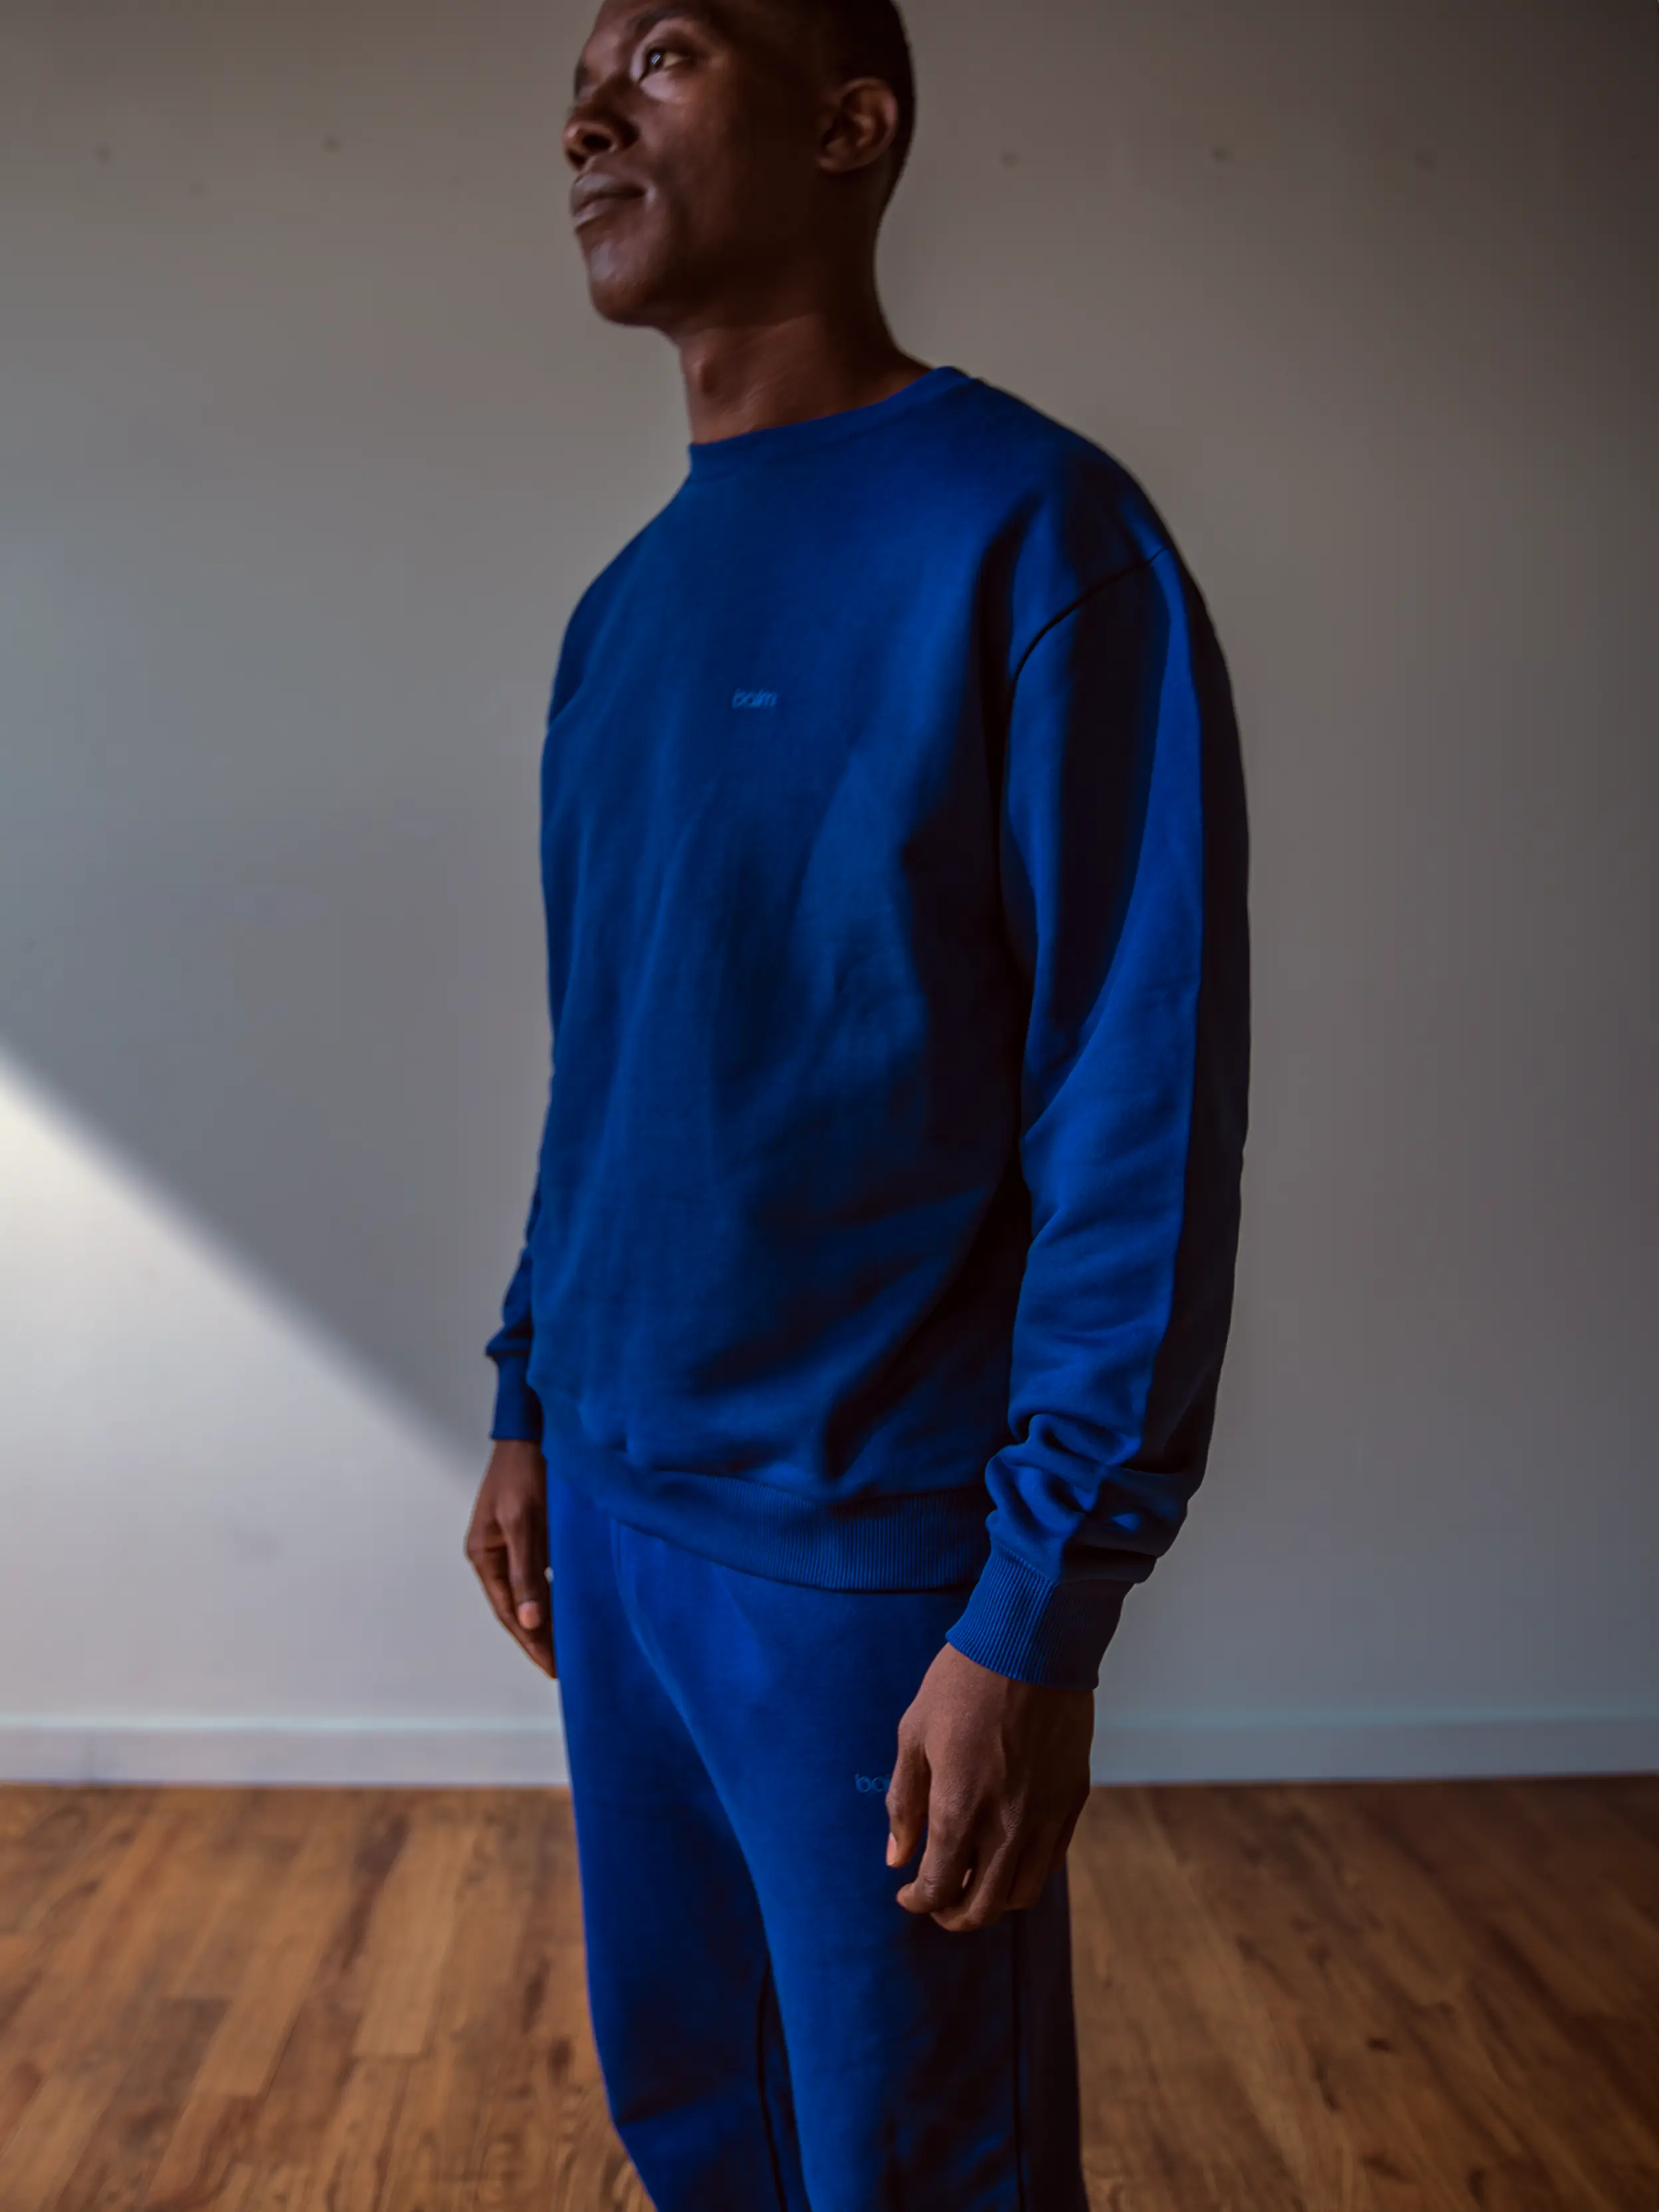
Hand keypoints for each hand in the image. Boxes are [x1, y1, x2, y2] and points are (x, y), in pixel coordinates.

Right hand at [464, 1440, 554, 1675]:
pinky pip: (542, 1574)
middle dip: (538, 1638)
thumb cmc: (525, 1471)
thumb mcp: (525, 1522)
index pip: (508, 1612)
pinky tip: (571, 1607)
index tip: (552, 1668)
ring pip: (530, 1592)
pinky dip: (555, 1593)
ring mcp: (513, 1544)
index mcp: (484, 1555)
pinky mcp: (532, 1533)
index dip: (531, 1642)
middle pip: (516, 1608)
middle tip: (562, 1668)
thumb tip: (530, 1620)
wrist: (533, 1431)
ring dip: (547, 1619)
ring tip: (568, 1647)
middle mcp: (495, 1554)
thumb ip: (527, 1572)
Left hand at [885, 1643, 1092, 1931]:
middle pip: (982, 1907)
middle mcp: (1006, 1824)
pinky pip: (1050, 1862)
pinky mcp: (1072, 1800)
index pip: (938, 1889)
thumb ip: (905, 1801)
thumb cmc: (962, 1683)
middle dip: (953, 1915)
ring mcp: (1045, 1816)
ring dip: (992, 1900)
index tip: (906, 1892)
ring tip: (972, 1881)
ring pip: (1021, 1893)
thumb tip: (896, 1857)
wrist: (1031, 1644)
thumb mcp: (914, 1735)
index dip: (918, 1901)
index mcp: (959, 1808)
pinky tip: (1005, 1853)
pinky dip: (1025, 1872)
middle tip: (936, 1901)